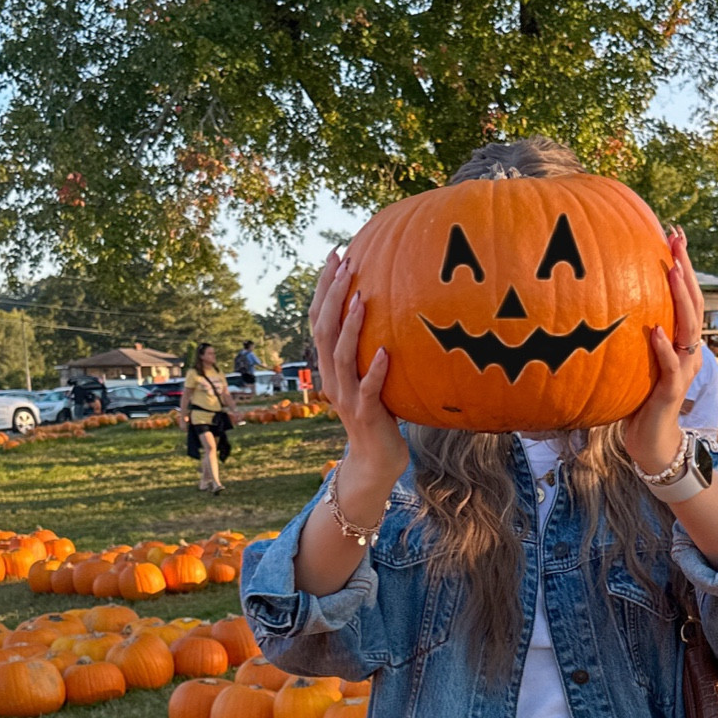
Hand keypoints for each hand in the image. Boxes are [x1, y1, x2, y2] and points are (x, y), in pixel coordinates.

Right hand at [310, 248, 407, 484]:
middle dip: (331, 294)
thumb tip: (398, 312)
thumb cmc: (380, 416)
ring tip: (361, 299)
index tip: (335, 255)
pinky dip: (375, 370)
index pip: (319, 319)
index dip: (323, 287)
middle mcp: (332, 378)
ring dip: (350, 327)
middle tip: (344, 262)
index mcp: (331, 366)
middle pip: (323, 330)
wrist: (375, 462)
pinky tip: (386, 352)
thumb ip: (374, 350)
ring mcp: (347, 397)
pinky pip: (369, 389)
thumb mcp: (373, 378)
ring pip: (341, 356)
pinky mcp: (365, 414)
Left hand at [621, 228, 704, 473]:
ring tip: (672, 273)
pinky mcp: (672, 391)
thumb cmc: (637, 401)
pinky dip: (664, 348)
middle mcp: (688, 352)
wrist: (650, 443)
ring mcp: (683, 370)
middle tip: (677, 239)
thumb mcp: (633, 361)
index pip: (686, 297)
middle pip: (694, 304)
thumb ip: (627, 336)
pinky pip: (671, 366)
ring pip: (689, 330)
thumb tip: (594, 300)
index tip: (673, 234)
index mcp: (680, 341)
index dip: (682, 265)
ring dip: (680, 300)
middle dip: (686, 270)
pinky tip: (655, 330)